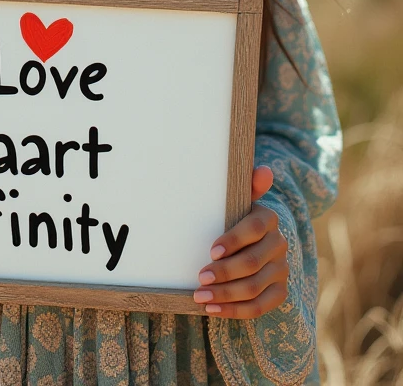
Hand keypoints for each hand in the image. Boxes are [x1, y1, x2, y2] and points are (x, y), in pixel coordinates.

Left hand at [194, 165, 288, 317]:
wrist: (253, 240)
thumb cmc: (235, 216)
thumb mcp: (239, 198)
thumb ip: (248, 185)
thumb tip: (264, 171)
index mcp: (269, 218)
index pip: (254, 229)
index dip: (234, 240)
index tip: (212, 250)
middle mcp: (279, 244)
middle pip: (252, 263)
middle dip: (224, 273)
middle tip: (200, 278)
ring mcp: (281, 270)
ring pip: (253, 287)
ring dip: (225, 295)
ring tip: (200, 296)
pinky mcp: (279, 292)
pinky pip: (259, 307)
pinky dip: (235, 311)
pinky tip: (214, 310)